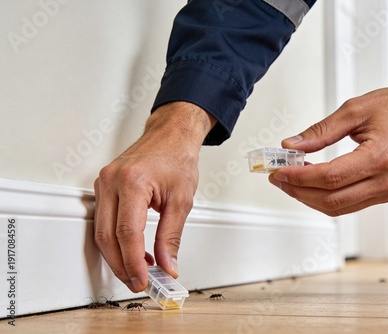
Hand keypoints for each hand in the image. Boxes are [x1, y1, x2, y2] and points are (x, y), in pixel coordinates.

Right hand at [94, 102, 214, 291]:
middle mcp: (112, 181)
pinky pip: (103, 219)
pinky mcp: (104, 185)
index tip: (143, 279)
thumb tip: (167, 265)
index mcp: (133, 182)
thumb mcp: (181, 200)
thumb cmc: (177, 158)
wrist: (170, 136)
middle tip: (138, 281)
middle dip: (121, 265)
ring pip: (101, 230)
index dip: (134, 261)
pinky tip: (131, 249)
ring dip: (117, 255)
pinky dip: (115, 239)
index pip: (127, 233)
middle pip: (107, 236)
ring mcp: (104, 182)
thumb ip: (172, 237)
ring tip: (138, 269)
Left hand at [269, 71, 387, 215]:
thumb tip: (292, 145)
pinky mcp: (387, 193)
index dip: (298, 177)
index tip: (279, 171)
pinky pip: (349, 204)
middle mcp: (386, 181)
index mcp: (381, 157)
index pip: (329, 177)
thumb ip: (320, 131)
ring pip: (339, 207)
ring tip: (291, 181)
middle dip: (298, 191)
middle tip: (278, 178)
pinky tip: (312, 184)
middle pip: (331, 199)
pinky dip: (326, 198)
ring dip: (309, 197)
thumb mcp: (355, 110)